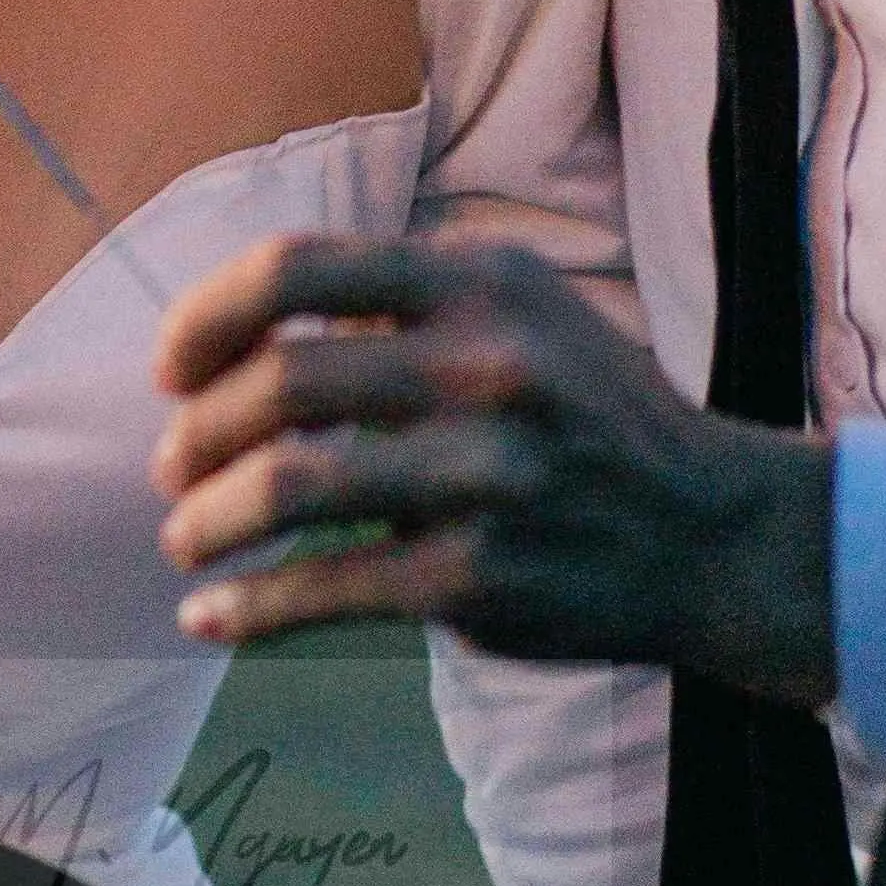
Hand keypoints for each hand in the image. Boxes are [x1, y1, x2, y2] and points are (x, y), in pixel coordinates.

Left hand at [151, 233, 838, 696]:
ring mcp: (485, 478)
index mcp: (482, 286)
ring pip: (287, 488)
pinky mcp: (479, 579)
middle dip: (197, 432)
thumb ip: (402, 300)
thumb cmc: (588, 418)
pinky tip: (209, 617)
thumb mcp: (522, 311)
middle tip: (172, 469)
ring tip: (184, 540)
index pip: (297, 268)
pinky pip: (325, 590)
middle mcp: (486, 369)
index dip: (205, 317)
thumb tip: (240, 328)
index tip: (171, 368)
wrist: (713, 536)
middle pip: (279, 381)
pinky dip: (246, 608)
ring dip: (204, 521)